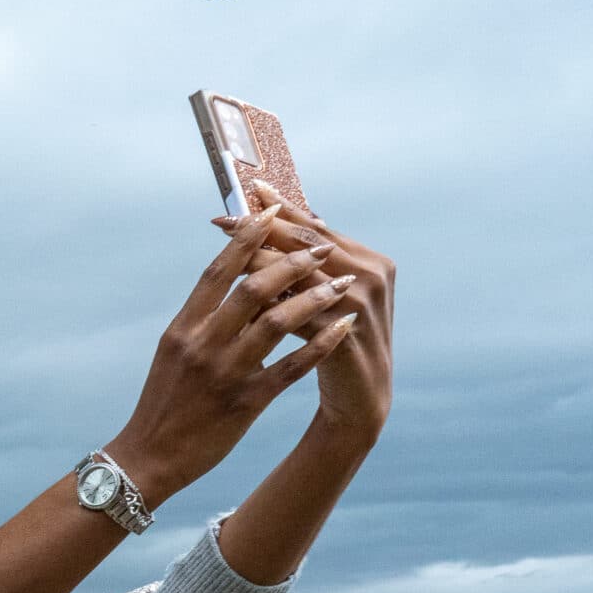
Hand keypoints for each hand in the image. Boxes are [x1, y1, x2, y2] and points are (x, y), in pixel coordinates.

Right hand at [107, 208, 362, 502]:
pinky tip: (343, 327)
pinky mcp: (245, 403)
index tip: (275, 211)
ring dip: (315, 297)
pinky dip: (320, 344)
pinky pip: (291, 367)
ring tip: (343, 282)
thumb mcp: (174, 353)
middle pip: (253, 288)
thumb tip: (234, 281)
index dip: (247, 237)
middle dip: (293, 260)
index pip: (217, 271)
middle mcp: (203, 345)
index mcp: (183, 328)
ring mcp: (225, 373)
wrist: (149, 457)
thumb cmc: (163, 404)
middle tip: (324, 246)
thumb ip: (201, 319)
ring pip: (278, 322)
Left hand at [215, 182, 395, 441]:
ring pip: (300, 273)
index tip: (246, 191)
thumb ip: (308, 267)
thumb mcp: (326, 300)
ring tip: (223, 250)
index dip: (279, 209)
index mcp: (367, 259)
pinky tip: (237, 297)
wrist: (361, 401)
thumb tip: (271, 224)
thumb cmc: (336, 345)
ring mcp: (361, 304)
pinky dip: (267, 304)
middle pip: (306, 242)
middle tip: (221, 219)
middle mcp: (371, 274)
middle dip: (260, 229)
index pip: (316, 226)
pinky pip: (298, 314)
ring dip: (257, 260)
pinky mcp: (346, 336)